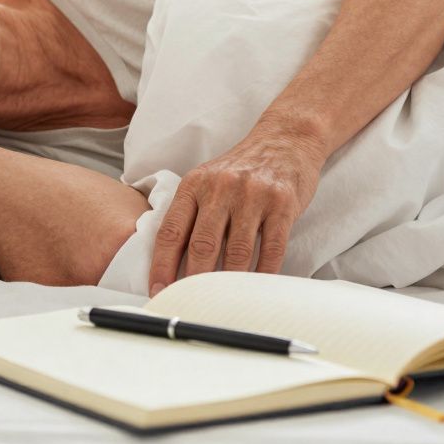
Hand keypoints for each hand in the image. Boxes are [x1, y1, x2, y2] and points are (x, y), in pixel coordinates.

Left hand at [147, 127, 324, 294]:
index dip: (161, 265)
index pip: (171, 231)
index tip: (157, 289)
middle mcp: (221, 187)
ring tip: (220, 304)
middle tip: (188, 304)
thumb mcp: (207, 181)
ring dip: (227, 281)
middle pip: (202, 244)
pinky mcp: (282, 203)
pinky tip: (256, 287)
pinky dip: (263, 272)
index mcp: (195, 184)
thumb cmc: (241, 169)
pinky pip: (271, 246)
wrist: (285, 140)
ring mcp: (253, 194)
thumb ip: (190, 213)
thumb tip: (171, 261)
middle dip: (192, 280)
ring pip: (236, 250)